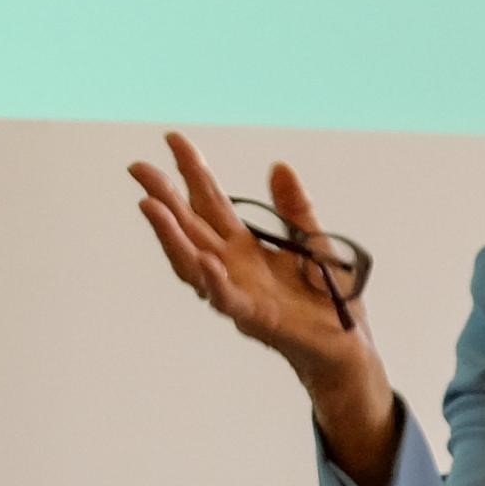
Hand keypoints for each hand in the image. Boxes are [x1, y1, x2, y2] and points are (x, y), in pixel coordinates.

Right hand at [128, 133, 402, 485]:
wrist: (347, 347)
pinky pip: (228, 300)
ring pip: (193, 262)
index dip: (191, 170)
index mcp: (243, 247)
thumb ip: (294, 208)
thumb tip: (278, 166)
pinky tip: (202, 260)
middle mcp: (231, 267)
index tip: (173, 138)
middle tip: (137, 168)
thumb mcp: (313, 242)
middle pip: (189, 226)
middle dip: (163, 197)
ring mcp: (238, 293)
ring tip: (151, 206)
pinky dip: (213, 281)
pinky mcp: (257, 320)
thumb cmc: (328, 301)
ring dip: (170, 236)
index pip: (209, 201)